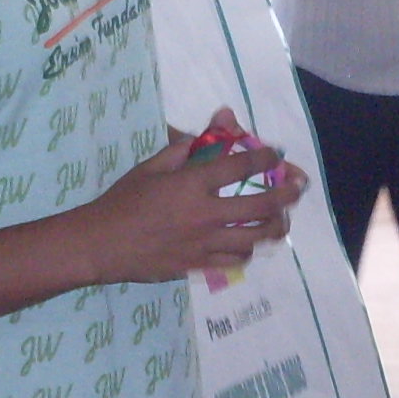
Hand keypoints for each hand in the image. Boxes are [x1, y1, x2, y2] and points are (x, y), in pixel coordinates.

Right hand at [87, 136, 303, 281]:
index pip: (240, 166)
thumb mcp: (150, 167)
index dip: (264, 157)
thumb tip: (204, 132)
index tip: (275, 153)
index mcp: (192, 184)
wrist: (101, 244)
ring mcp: (204, 243)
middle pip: (261, 205)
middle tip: (298, 187)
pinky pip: (235, 261)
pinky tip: (250, 244)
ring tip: (283, 220)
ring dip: (275, 226)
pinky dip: (248, 251)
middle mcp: (206, 214)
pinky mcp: (198, 265)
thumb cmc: (122, 201)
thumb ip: (181, 150)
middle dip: (286, 194)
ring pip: (255, 238)